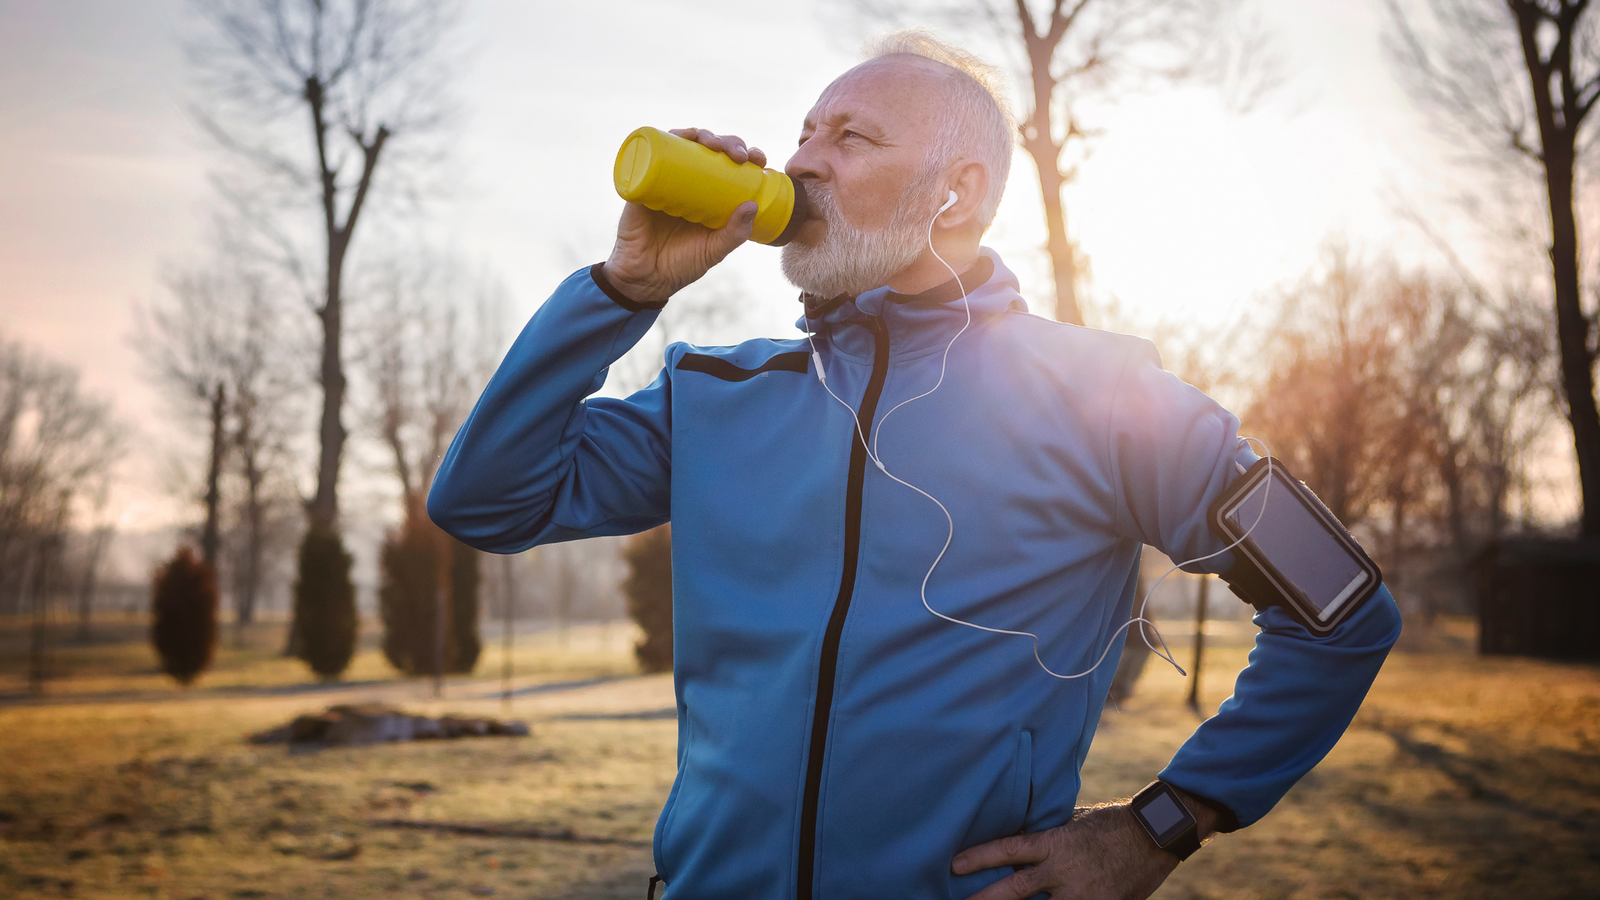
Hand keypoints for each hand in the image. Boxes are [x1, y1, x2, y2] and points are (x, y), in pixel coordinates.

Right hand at [601, 128, 766, 306]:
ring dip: (699, 134)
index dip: (745, 153)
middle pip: (708, 148)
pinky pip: (648, 154)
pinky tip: (678, 135)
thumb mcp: (714, 250)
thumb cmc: (682, 264)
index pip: (729, 163)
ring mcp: (663, 179)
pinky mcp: (642, 183)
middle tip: (739, 156)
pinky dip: (662, 139)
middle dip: (728, 142)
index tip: (758, 159)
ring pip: (681, 143)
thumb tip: (753, 204)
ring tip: (713, 145)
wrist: (645, 279)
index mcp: (708, 192)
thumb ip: (734, 234)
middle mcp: (686, 180)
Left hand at [952, 793, 1217, 899]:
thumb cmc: (1111, 823)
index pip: (1009, 850)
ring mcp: (1081, 894)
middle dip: (986, 898)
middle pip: (1015, 890)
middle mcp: (1063, 871)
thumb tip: (1020, 833)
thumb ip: (1047, 833)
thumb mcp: (1074, 820)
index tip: (954, 865)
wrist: (1154, 835)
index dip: (980, 857)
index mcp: (1054, 843)